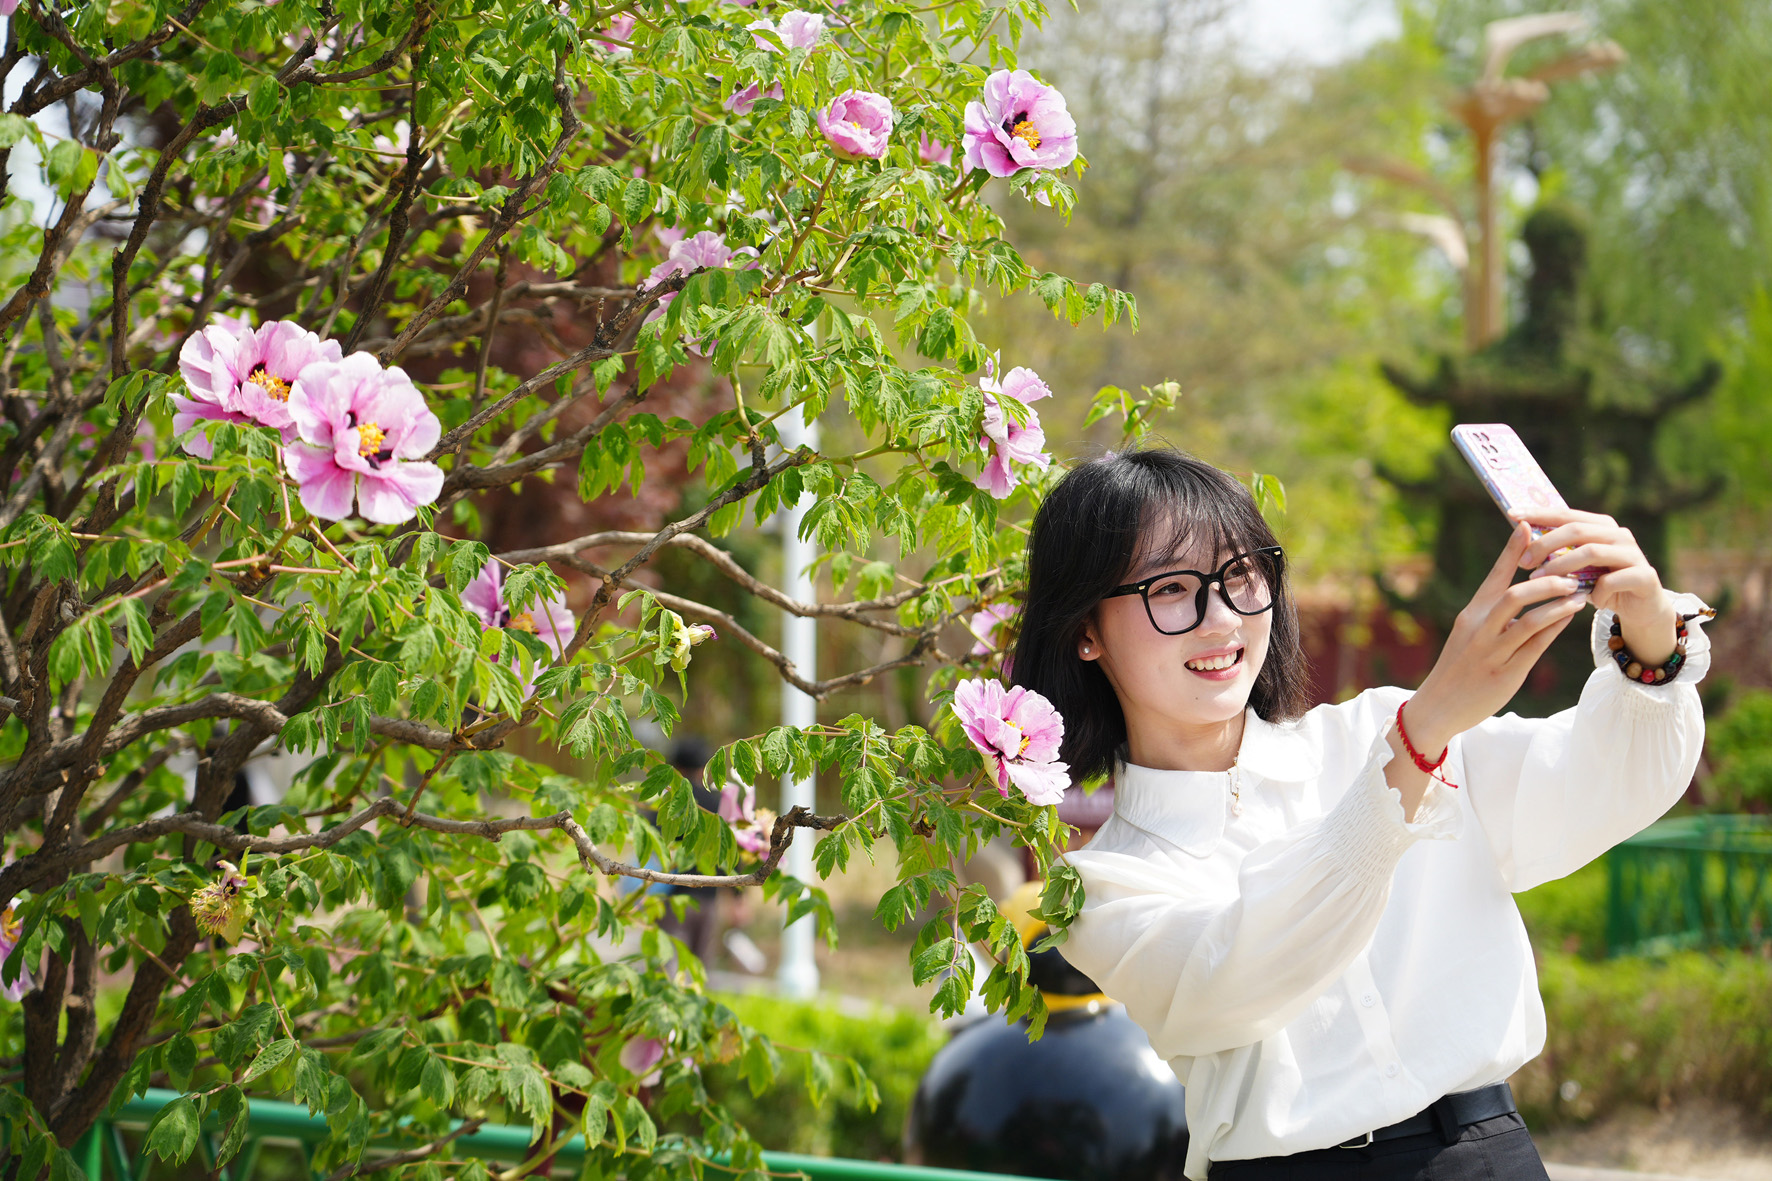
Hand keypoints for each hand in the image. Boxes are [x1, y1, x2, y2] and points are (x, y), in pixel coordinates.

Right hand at [1402, 521, 1590, 758]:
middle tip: (1570, 572)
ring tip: (1577, 593)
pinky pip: (1535, 646)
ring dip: (1556, 604)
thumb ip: (1495, 615)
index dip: (1511, 550)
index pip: (1494, 576)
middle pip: (1515, 595)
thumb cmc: (1458, 667)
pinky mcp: (1505, 673)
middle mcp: (1480, 629)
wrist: (1438, 705)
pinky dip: (1554, 628)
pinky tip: (1569, 616)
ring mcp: (1492, 652)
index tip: (1528, 525)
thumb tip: (1527, 592)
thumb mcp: (1470, 635)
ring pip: (1529, 621)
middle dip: (1546, 581)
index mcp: (1472, 614)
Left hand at [1512, 506, 1674, 662]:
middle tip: (1523, 562)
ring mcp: (1634, 554)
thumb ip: (1558, 552)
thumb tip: (1519, 539)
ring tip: (1540, 580)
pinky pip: (1612, 580)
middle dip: (1545, 544)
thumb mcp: (1576, 567)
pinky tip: (1586, 600)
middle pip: (1576, 530)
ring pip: (1592, 552)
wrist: (1640, 609)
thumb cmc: (1601, 584)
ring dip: (1562, 566)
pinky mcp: (1645, 576)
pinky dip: (1594, 590)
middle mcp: (1619, 535)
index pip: (1566, 514)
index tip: (1512, 515)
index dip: (1539, 513)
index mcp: (1601, 526)